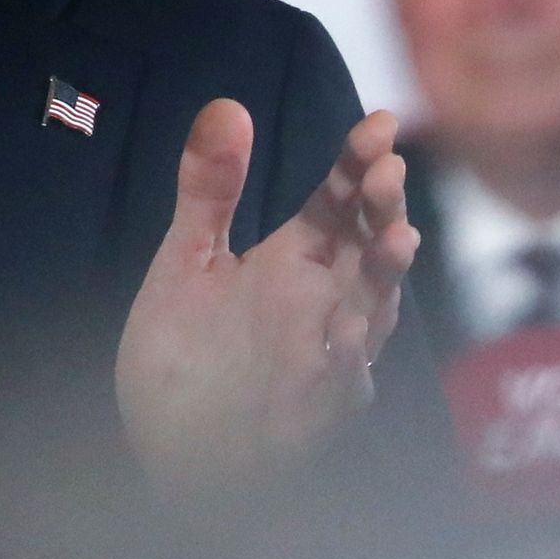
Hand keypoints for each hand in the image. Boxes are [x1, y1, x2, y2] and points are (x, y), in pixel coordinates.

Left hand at [115, 104, 415, 493]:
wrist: (164, 453)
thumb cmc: (184, 359)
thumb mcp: (186, 263)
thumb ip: (209, 190)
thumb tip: (227, 105)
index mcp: (291, 264)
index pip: (335, 205)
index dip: (359, 165)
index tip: (380, 123)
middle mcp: (317, 307)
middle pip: (364, 250)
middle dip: (381, 211)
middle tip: (387, 169)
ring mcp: (320, 361)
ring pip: (368, 315)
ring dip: (382, 281)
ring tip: (395, 239)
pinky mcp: (309, 415)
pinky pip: (338, 390)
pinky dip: (347, 364)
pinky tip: (347, 336)